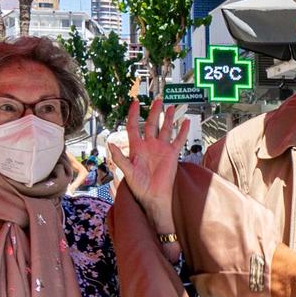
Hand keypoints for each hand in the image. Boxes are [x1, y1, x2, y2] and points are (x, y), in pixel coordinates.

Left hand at [110, 96, 184, 229]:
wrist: (154, 196)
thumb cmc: (140, 187)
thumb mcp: (127, 172)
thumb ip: (120, 157)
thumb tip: (110, 143)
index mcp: (137, 147)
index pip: (134, 126)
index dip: (134, 114)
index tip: (135, 103)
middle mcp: (149, 145)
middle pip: (151, 124)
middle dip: (154, 112)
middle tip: (157, 100)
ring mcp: (161, 149)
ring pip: (165, 129)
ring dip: (168, 118)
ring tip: (170, 107)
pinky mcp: (172, 154)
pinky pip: (178, 140)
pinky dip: (182, 131)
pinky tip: (185, 122)